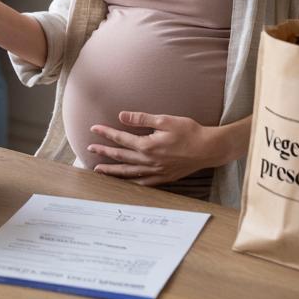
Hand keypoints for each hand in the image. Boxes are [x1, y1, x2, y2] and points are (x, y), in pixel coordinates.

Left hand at [88, 112, 232, 185]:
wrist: (209, 149)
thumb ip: (141, 119)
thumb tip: (121, 116)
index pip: (121, 139)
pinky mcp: (164, 178)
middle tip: (89, 150)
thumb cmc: (189, 132)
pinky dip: (131, 182)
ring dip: (112, 171)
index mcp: (147, 146)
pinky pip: (143, 183)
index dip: (106, 133)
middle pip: (120, 157)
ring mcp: (156, 172)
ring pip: (128, 172)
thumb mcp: (165, 120)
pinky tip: (124, 182)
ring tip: (98, 170)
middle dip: (103, 153)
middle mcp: (149, 161)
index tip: (94, 129)